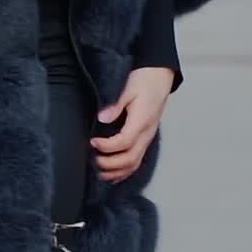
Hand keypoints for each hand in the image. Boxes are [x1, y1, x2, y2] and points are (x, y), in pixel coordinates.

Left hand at [90, 67, 173, 183]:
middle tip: (93, 160)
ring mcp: (147, 138)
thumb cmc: (143, 81)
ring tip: (99, 172)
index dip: (107, 146)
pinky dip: (125, 170)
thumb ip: (116, 105)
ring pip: (135, 163)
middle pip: (130, 159)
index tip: (92, 142)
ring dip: (117, 171)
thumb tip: (102, 118)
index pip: (125, 142)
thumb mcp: (128, 88)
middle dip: (110, 164)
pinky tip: (113, 174)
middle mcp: (146, 134)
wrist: (159, 77)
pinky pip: (138, 160)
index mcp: (141, 122)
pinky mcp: (145, 138)